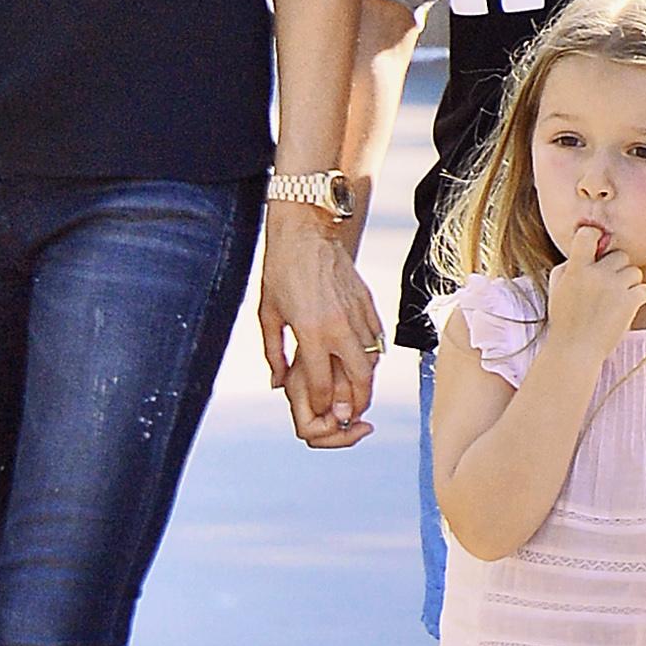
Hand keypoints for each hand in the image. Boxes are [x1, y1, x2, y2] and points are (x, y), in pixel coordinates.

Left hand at [257, 211, 382, 446]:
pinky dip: (373, 355)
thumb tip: (278, 383)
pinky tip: (364, 361)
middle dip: (357, 403)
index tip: (323, 415)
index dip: (322, 406)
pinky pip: (377, 339)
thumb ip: (273, 353)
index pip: (322, 384)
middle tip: (352, 414)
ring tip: (358, 392)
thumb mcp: (268, 314)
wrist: (307, 230)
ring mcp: (357, 315)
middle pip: (359, 380)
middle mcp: (339, 327)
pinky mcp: (368, 302)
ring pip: (372, 361)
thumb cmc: (282, 270)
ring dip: (367, 381)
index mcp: (312, 332)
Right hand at [544, 220, 645, 363]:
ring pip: (635, 272)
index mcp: (576, 268)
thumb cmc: (565, 321)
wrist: (575, 351)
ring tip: (617, 301)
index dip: (596, 236)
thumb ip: (570, 266)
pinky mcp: (630, 302)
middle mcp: (596, 274)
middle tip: (608, 287)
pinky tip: (627, 309)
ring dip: (629, 284)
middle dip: (617, 269)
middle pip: (620, 255)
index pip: (589, 234)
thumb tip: (589, 251)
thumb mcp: (557, 288)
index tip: (598, 244)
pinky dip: (639, 298)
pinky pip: (645, 289)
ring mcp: (615, 287)